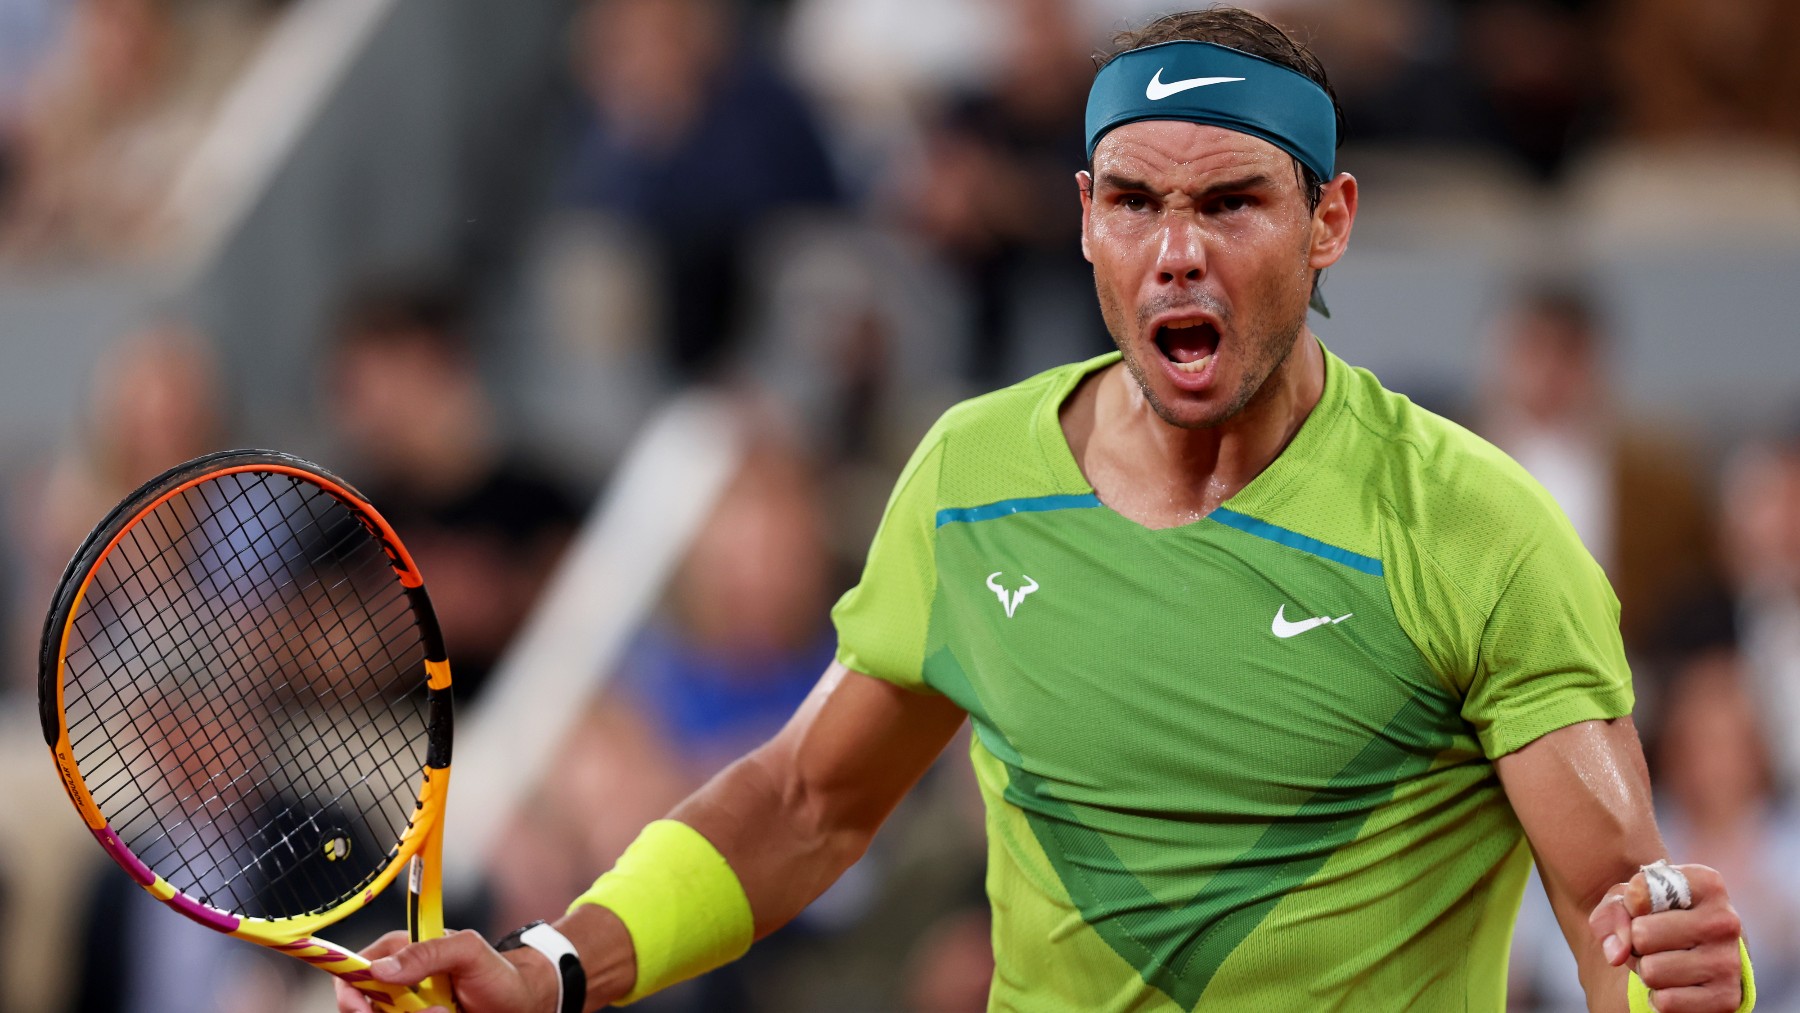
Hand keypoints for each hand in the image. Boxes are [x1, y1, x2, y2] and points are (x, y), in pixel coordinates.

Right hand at [333, 928, 558, 1012]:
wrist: (521, 1005)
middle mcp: (396, 986)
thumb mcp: (468, 951)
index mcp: (399, 954)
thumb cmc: (497, 973)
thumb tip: (380, 969)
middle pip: (362, 1010)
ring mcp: (406, 1011)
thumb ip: (427, 952)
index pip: (351, 973)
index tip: (364, 1010)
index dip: (349, 994)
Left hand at [1587, 863, 1743, 1012]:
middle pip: (1642, 935)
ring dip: (1647, 971)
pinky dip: (1659, 998)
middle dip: (1636, 943)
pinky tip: (1676, 986)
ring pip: (1651, 971)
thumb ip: (1613, 912)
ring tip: (1666, 962)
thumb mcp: (1626, 901)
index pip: (1641, 891)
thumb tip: (1618, 953)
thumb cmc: (1654, 919)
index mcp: (1707, 884)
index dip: (1631, 904)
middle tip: (1654, 942)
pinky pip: (1665, 1002)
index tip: (1644, 906)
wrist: (1689, 957)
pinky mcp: (1726, 999)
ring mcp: (1729, 962)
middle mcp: (1725, 921)